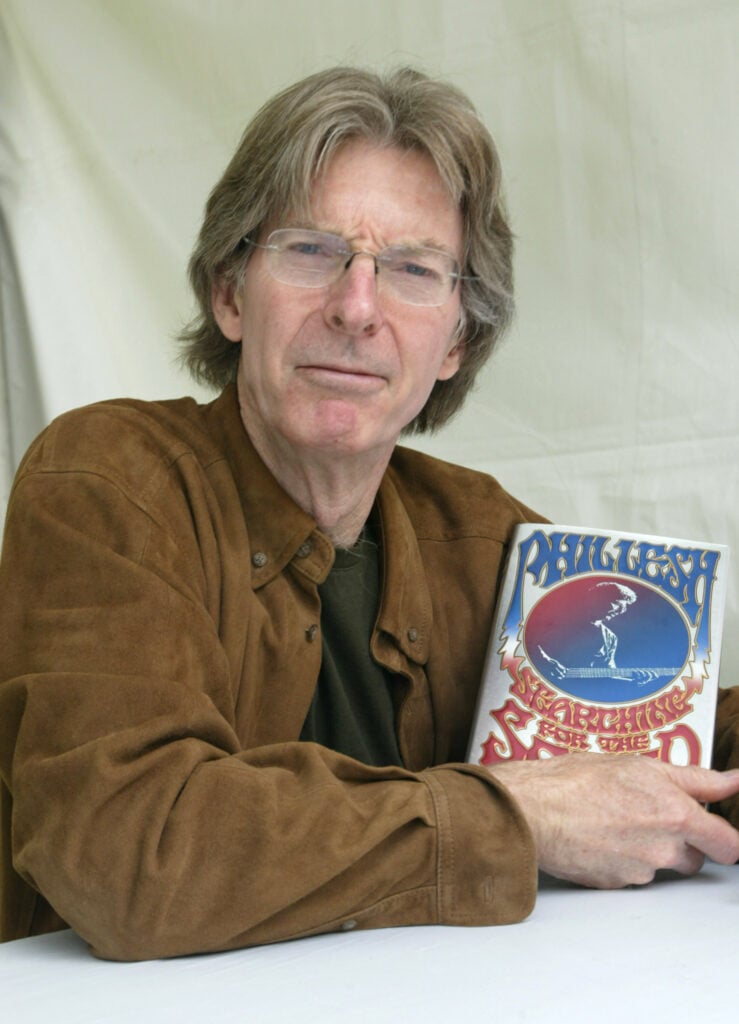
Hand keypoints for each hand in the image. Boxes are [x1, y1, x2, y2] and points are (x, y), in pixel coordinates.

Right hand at [487, 754, 738, 888]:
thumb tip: (733, 780)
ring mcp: (639, 871)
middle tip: (651, 816)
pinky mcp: (615, 885)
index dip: (725, 838)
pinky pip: (631, 875)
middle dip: (682, 842)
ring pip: (660, 866)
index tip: (719, 832)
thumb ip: (695, 778)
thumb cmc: (575, 780)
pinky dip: (621, 859)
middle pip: (695, 858)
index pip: (727, 843)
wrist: (531, 810)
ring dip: (648, 849)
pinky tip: (599, 836)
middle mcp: (663, 849)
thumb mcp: (639, 765)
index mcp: (676, 814)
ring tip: (614, 820)